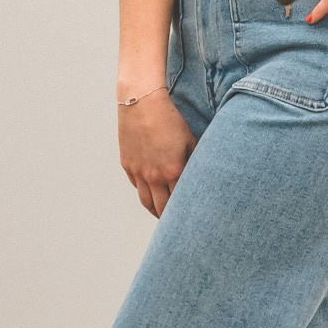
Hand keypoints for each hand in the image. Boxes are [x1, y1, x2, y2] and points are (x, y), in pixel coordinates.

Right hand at [119, 90, 195, 217]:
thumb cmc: (169, 118)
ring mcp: (138, 172)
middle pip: (162, 208)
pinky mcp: (127, 165)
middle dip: (170, 218)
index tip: (194, 218)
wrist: (142, 102)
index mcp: (173, 171)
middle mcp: (154, 176)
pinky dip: (144, 192)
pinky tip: (150, 193)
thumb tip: (201, 175)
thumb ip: (195, 160)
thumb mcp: (189, 139)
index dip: (187, 211)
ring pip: (146, 202)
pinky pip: (136, 186)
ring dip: (155, 211)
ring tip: (162, 215)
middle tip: (178, 225)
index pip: (181, 201)